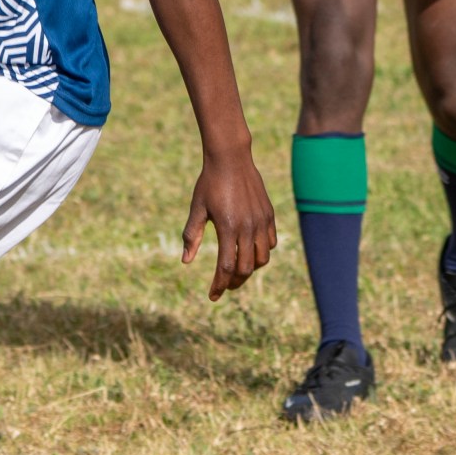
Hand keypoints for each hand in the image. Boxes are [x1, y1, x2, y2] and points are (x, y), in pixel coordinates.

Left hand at [179, 148, 274, 300]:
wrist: (231, 159)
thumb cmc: (209, 183)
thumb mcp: (197, 208)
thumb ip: (191, 235)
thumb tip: (185, 261)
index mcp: (228, 228)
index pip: (225, 267)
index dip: (219, 285)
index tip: (212, 296)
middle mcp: (248, 227)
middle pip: (246, 268)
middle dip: (234, 281)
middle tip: (224, 286)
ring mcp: (261, 222)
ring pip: (262, 259)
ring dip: (250, 269)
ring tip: (237, 271)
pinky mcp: (269, 215)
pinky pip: (270, 243)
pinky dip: (262, 253)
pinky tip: (250, 253)